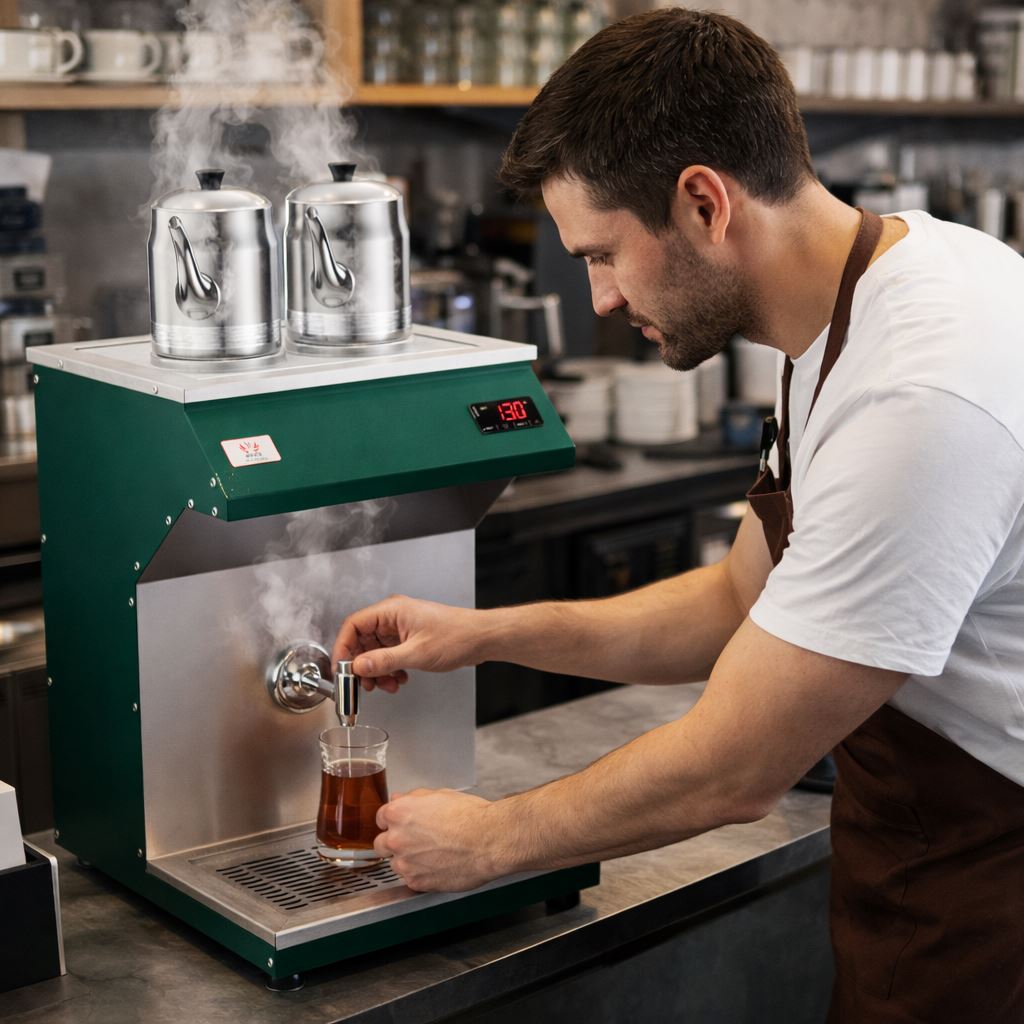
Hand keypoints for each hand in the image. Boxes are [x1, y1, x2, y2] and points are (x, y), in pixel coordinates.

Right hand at [332, 595, 487, 693]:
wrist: (481, 639)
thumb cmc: (457, 636)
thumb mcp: (416, 653)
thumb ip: (384, 661)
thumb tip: (357, 667)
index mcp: (391, 611)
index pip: (353, 625)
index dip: (343, 648)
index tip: (341, 669)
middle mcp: (393, 617)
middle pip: (362, 640)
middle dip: (362, 665)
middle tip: (365, 684)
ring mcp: (401, 628)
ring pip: (375, 651)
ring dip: (378, 671)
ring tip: (387, 685)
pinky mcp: (409, 639)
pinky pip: (389, 655)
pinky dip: (390, 669)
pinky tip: (399, 679)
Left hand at [373, 788, 505, 891]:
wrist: (489, 840)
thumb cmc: (471, 816)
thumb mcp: (441, 794)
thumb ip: (414, 798)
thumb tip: (402, 800)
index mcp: (399, 813)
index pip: (380, 818)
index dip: (393, 820)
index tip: (402, 824)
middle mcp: (396, 839)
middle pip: (380, 844)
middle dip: (393, 842)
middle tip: (414, 841)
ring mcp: (405, 863)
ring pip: (395, 864)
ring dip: (407, 860)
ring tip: (432, 854)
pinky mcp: (417, 883)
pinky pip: (410, 879)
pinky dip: (420, 875)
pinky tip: (438, 865)